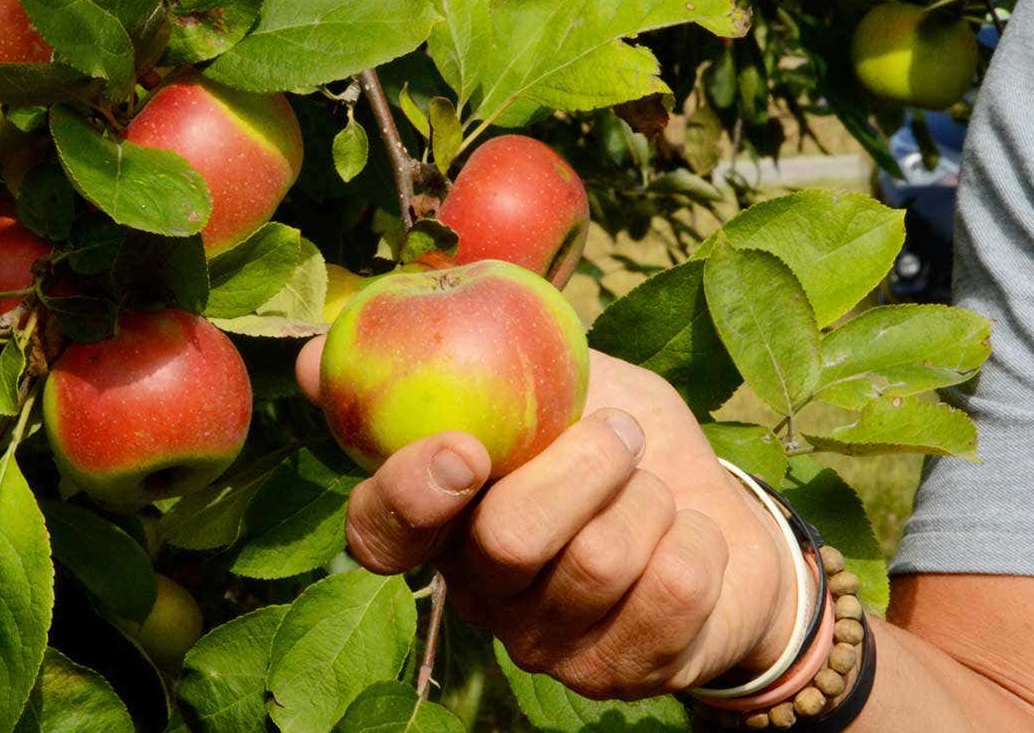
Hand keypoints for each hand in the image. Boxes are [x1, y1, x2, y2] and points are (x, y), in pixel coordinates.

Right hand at [297, 339, 798, 699]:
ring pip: (598, 561)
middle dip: (581, 466)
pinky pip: (672, 590)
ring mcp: (550, 644)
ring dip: (650, 497)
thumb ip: (463, 365)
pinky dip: (698, 537)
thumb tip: (311, 360)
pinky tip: (689, 534)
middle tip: (619, 432)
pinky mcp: (624, 672)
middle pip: (507, 540)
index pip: (383, 536)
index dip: (410, 495)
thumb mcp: (552, 382)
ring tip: (657, 485)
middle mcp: (483, 595)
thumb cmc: (621, 439)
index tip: (467, 447)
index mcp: (446, 526)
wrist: (722, 513)